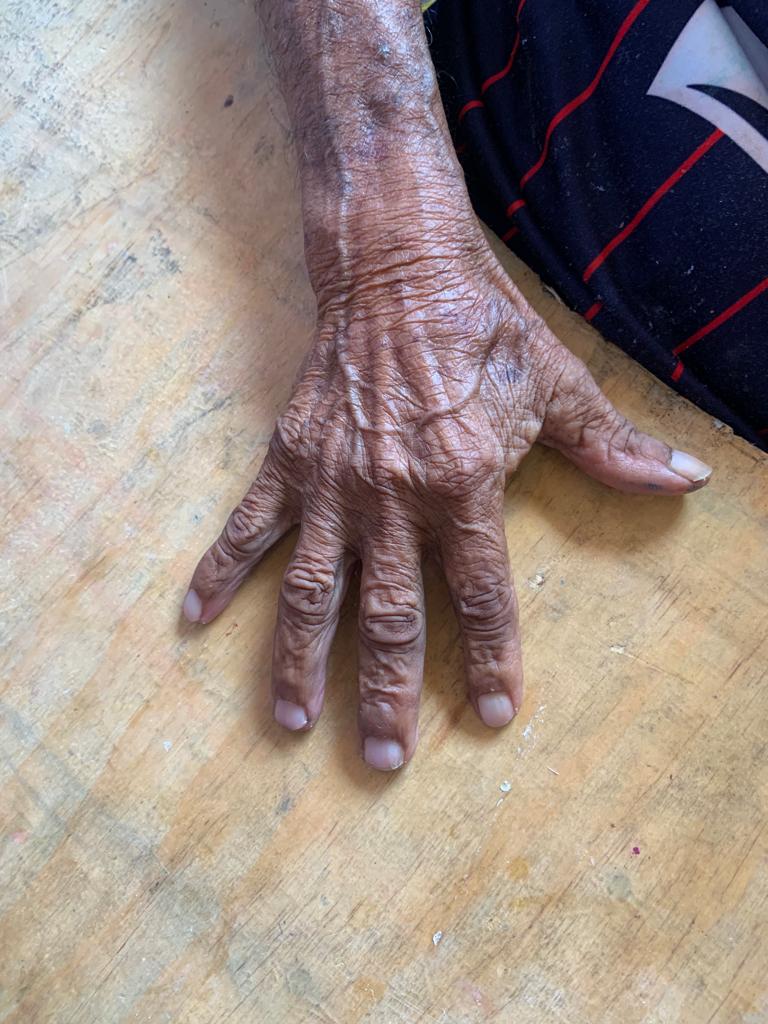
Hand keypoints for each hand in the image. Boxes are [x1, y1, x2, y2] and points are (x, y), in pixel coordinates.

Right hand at [183, 235, 710, 769]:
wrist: (395, 267)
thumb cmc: (479, 326)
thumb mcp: (554, 383)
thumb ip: (612, 445)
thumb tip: (687, 480)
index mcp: (463, 483)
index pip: (482, 594)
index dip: (493, 659)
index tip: (495, 717)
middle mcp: (392, 497)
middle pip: (392, 618)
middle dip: (389, 695)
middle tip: (384, 760)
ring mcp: (331, 484)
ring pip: (313, 593)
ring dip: (301, 663)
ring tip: (294, 722)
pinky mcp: (287, 460)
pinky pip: (247, 529)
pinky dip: (219, 574)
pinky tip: (196, 621)